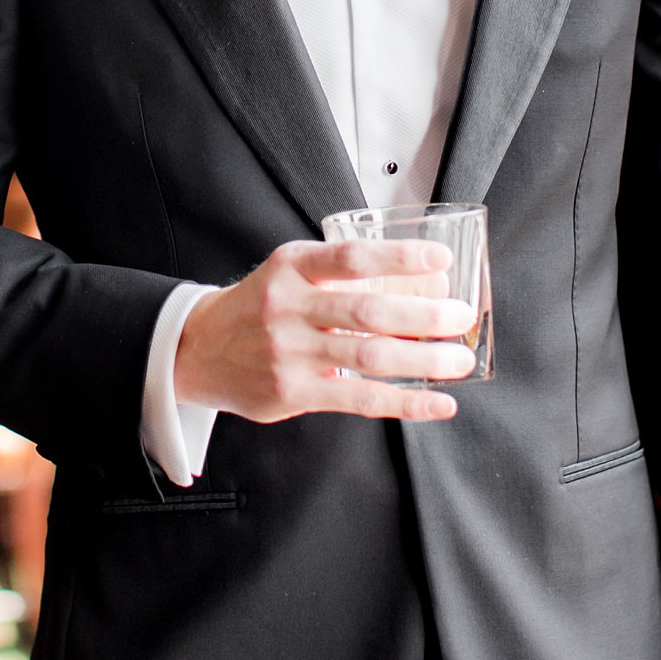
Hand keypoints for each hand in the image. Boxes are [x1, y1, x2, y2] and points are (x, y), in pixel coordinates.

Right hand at [174, 238, 474, 422]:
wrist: (199, 348)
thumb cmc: (262, 305)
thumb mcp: (292, 272)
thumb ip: (345, 276)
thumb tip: (424, 287)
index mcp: (292, 267)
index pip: (352, 257)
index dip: (400, 257)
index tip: (441, 259)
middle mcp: (289, 307)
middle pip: (367, 311)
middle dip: (424, 316)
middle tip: (461, 316)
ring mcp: (290, 352)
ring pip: (369, 357)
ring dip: (424, 360)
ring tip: (459, 360)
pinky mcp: (293, 392)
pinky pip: (360, 399)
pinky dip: (406, 402)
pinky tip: (437, 402)